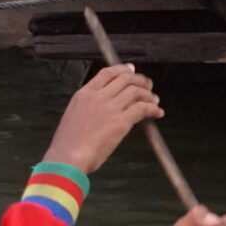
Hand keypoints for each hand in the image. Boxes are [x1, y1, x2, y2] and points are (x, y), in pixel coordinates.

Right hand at [45, 64, 160, 173]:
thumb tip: (101, 109)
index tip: (132, 69)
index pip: (107, 73)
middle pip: (125, 79)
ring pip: (136, 91)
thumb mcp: (74, 116)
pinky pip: (142, 108)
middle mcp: (98, 97)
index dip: (122, 69)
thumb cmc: (68, 144)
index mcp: (84, 94)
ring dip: (148, 95)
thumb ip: (88, 107)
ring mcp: (110, 108)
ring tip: (155, 100)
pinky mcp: (121, 121)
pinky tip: (158, 113)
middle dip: (140, 80)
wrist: (68, 156)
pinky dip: (153, 109)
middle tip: (148, 85)